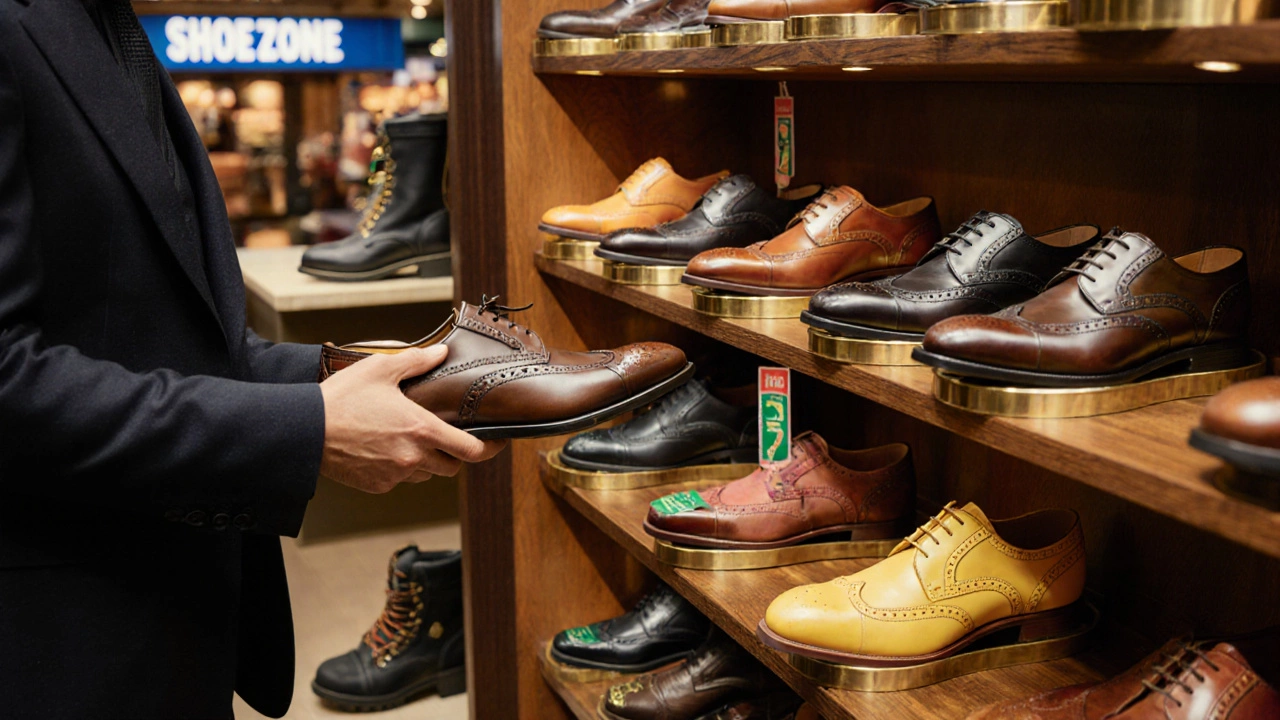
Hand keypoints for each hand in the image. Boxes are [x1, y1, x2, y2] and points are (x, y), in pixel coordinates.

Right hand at [319, 344, 506, 493]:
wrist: (304, 430)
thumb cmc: (342, 398)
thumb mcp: (381, 368)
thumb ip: (417, 361)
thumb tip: (442, 353)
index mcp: (422, 430)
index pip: (472, 450)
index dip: (490, 448)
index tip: (497, 442)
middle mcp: (413, 458)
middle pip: (452, 466)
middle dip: (454, 453)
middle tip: (445, 435)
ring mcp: (395, 475)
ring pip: (426, 474)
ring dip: (426, 461)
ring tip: (408, 438)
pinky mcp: (377, 486)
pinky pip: (399, 480)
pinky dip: (399, 468)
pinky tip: (384, 448)